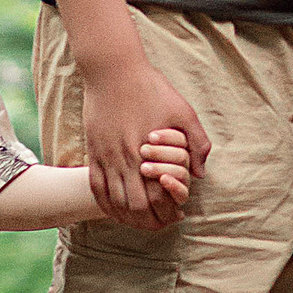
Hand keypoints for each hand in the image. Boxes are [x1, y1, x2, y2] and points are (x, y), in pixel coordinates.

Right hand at [82, 57, 210, 229]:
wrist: (113, 70)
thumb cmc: (151, 88)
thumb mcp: (183, 111)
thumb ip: (197, 143)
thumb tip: (199, 173)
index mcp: (149, 153)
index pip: (158, 199)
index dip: (168, 213)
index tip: (177, 215)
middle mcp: (124, 160)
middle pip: (135, 208)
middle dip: (150, 222)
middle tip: (161, 223)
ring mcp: (106, 157)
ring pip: (115, 203)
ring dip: (128, 218)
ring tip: (141, 221)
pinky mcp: (93, 152)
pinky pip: (96, 188)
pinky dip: (106, 205)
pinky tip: (116, 210)